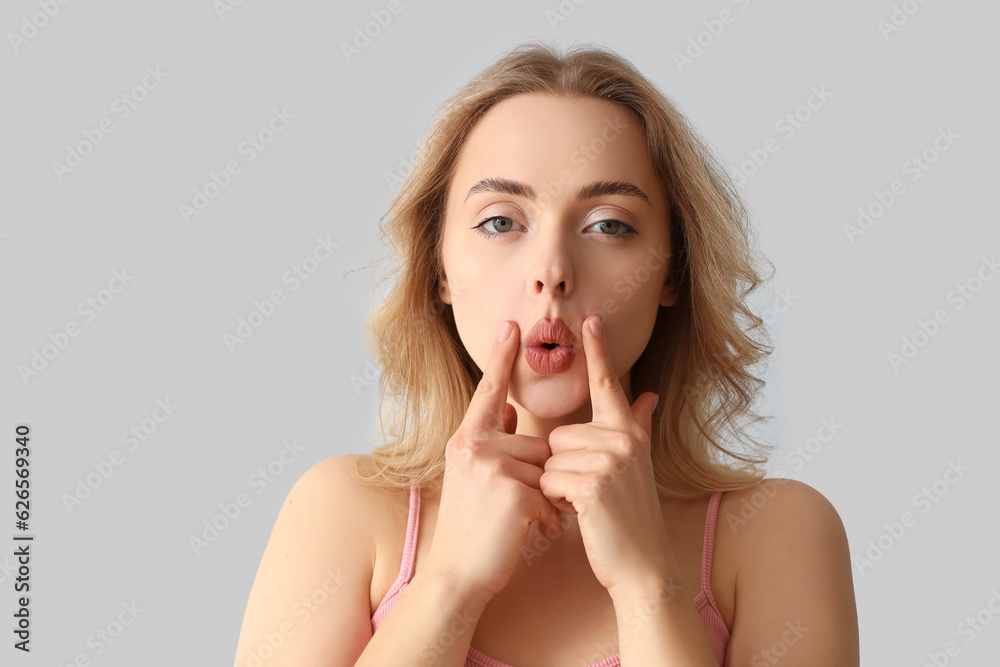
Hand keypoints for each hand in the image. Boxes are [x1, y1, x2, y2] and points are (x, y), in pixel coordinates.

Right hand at [420, 320, 563, 605]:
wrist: (456, 576)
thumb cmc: (470, 529)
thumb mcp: (471, 478)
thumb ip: (492, 441)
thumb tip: (512, 410)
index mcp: (465, 440)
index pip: (489, 392)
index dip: (500, 358)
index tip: (512, 323)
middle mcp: (475, 447)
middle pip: (537, 444)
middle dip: (538, 479)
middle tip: (509, 511)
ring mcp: (493, 468)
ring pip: (547, 470)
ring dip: (543, 500)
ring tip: (514, 524)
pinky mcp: (514, 492)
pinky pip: (550, 496)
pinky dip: (544, 520)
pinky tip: (521, 535)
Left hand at [538, 314, 671, 596]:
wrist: (643, 566)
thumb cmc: (630, 517)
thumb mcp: (638, 467)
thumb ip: (638, 427)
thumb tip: (648, 395)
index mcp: (629, 433)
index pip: (609, 385)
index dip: (600, 353)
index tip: (591, 319)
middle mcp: (623, 440)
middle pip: (559, 435)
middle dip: (563, 466)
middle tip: (592, 494)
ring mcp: (609, 461)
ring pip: (551, 458)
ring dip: (558, 486)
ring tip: (588, 505)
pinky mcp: (592, 484)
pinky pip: (550, 479)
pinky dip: (556, 501)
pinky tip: (581, 515)